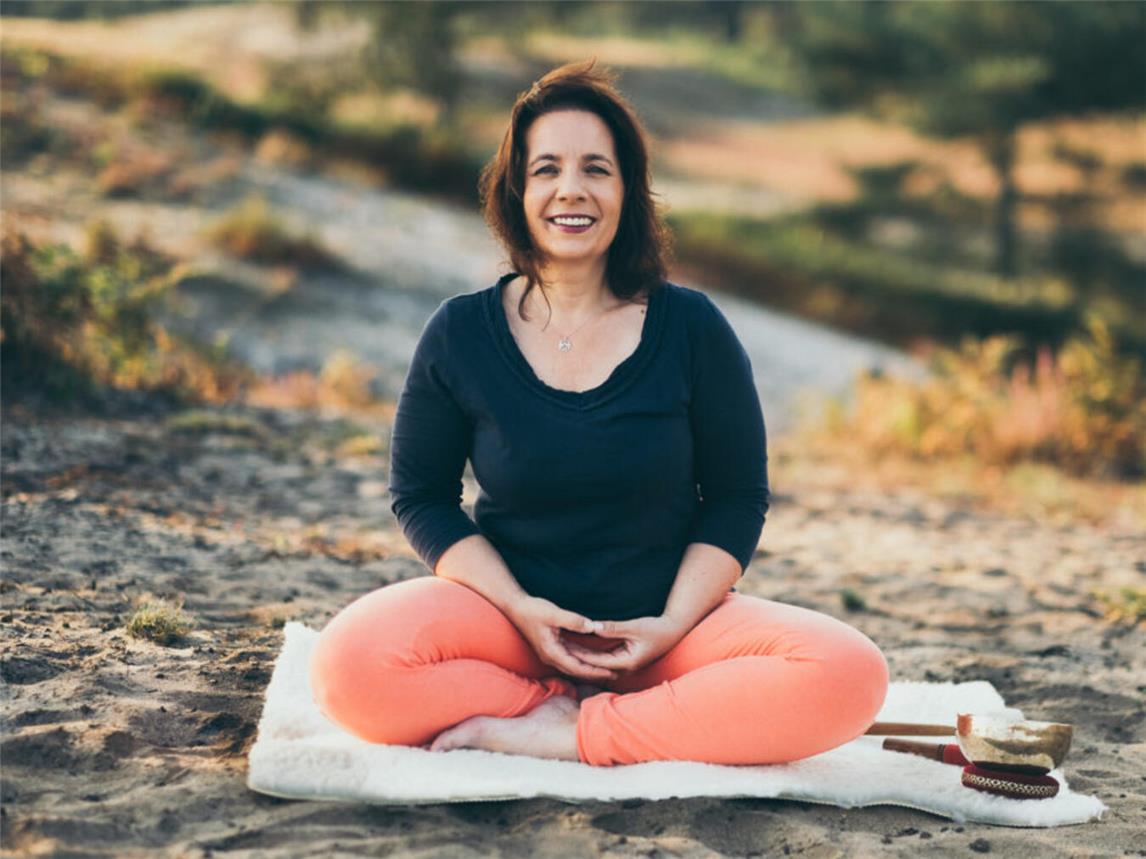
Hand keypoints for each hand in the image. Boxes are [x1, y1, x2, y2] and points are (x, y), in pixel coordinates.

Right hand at [507, 595, 619, 682]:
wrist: (515, 607)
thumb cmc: (532, 610)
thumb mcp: (553, 614)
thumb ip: (573, 621)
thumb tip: (592, 626)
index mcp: (551, 652)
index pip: (577, 668)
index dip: (594, 671)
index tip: (610, 672)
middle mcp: (550, 656)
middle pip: (576, 670)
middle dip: (595, 673)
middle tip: (614, 674)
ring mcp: (550, 652)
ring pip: (573, 665)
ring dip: (589, 668)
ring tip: (606, 669)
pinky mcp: (551, 646)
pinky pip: (569, 657)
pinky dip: (582, 659)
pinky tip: (592, 657)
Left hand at [560, 615, 686, 675]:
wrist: (673, 632)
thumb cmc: (656, 629)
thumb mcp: (635, 627)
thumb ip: (613, 628)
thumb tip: (593, 626)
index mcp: (626, 663)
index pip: (596, 661)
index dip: (579, 654)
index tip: (564, 647)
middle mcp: (624, 669)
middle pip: (595, 666)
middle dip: (577, 658)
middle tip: (558, 650)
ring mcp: (624, 666)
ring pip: (598, 664)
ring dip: (582, 658)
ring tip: (564, 650)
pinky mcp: (624, 660)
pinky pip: (603, 660)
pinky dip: (591, 655)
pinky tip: (579, 649)